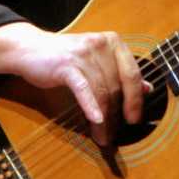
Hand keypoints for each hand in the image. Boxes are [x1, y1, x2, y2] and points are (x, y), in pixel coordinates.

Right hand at [0, 22, 148, 145]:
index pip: (132, 73)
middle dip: (117, 113)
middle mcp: (101, 44)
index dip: (136, 99)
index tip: (135, 118)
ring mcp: (83, 53)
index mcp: (113, 42)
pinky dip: (91, 106)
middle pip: (116, 85)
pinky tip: (96, 120)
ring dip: (103, 119)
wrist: (30, 49)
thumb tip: (147, 88)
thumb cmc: (67, 57)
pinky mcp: (66, 64)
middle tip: (116, 134)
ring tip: (101, 136)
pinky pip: (83, 88)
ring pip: (101, 91)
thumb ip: (121, 72)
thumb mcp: (97, 60)